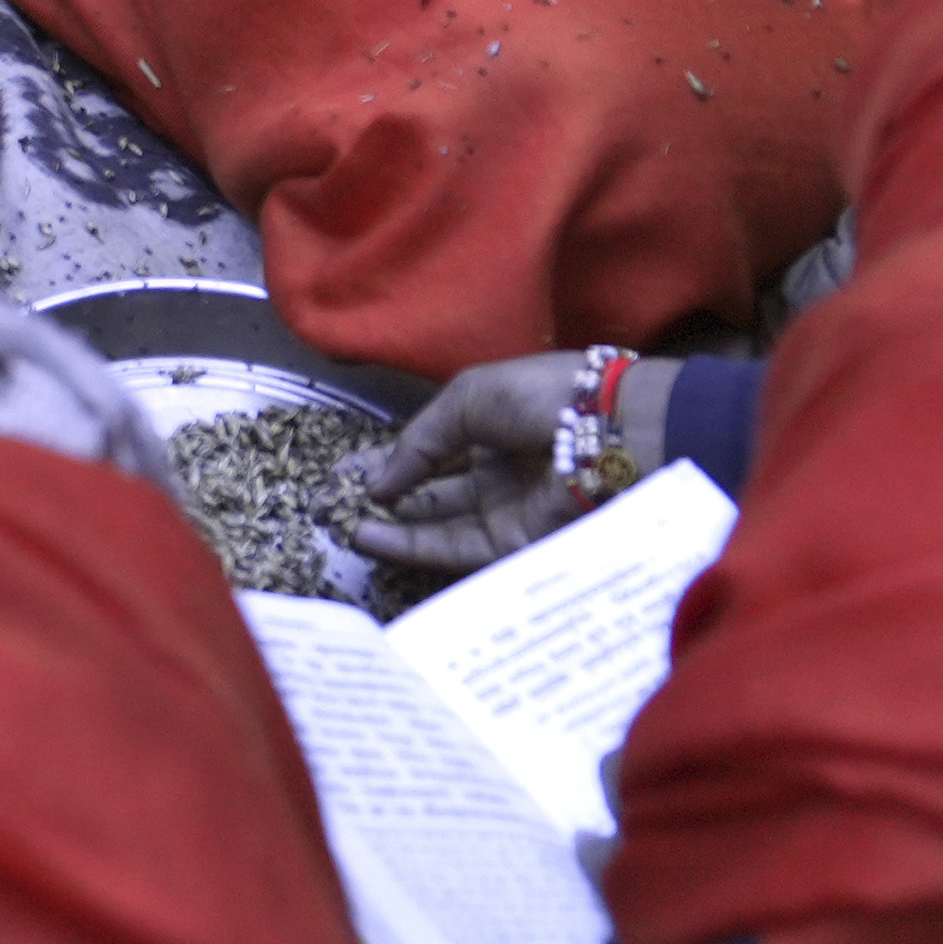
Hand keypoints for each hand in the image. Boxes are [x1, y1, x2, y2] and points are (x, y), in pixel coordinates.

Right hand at [342, 348, 663, 576]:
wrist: (610, 431)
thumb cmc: (540, 395)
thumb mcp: (467, 397)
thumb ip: (419, 442)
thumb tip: (377, 484)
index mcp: (491, 425)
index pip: (431, 448)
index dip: (388, 458)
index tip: (344, 470)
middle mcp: (497, 470)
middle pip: (431, 490)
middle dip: (384, 495)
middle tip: (332, 501)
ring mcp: (506, 509)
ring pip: (439, 523)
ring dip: (391, 525)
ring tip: (342, 523)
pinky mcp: (515, 545)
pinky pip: (457, 548)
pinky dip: (412, 545)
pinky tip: (370, 537)